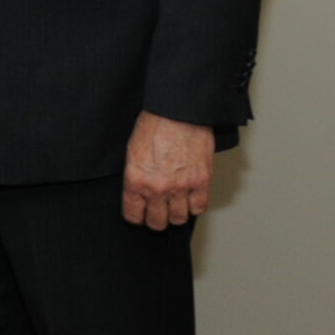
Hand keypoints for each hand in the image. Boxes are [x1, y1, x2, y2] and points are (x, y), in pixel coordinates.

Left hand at [122, 111, 213, 228]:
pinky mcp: (202, 181)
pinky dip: (195, 206)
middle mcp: (157, 188)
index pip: (133, 215)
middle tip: (158, 212)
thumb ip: (136, 177)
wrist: (178, 111)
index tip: (140, 214)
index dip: (136, 217)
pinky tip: (191, 198)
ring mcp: (181, 186)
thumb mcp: (132, 153)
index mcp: (136, 180)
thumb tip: (139, 194)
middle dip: (156, 219)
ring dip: (177, 214)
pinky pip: (200, 207)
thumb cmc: (154, 125)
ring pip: (180, 218)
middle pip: (158, 222)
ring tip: (175, 205)